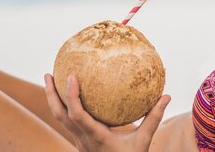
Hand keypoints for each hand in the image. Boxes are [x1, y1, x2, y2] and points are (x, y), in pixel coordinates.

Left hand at [44, 73, 169, 151]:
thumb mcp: (143, 140)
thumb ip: (153, 118)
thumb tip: (166, 96)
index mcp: (95, 136)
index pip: (77, 116)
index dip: (71, 96)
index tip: (71, 76)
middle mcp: (83, 138)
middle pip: (59, 116)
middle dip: (51, 94)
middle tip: (49, 73)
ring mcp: (79, 140)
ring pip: (59, 119)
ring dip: (53, 99)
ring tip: (51, 79)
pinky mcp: (80, 140)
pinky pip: (67, 121)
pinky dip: (64, 106)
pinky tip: (68, 94)